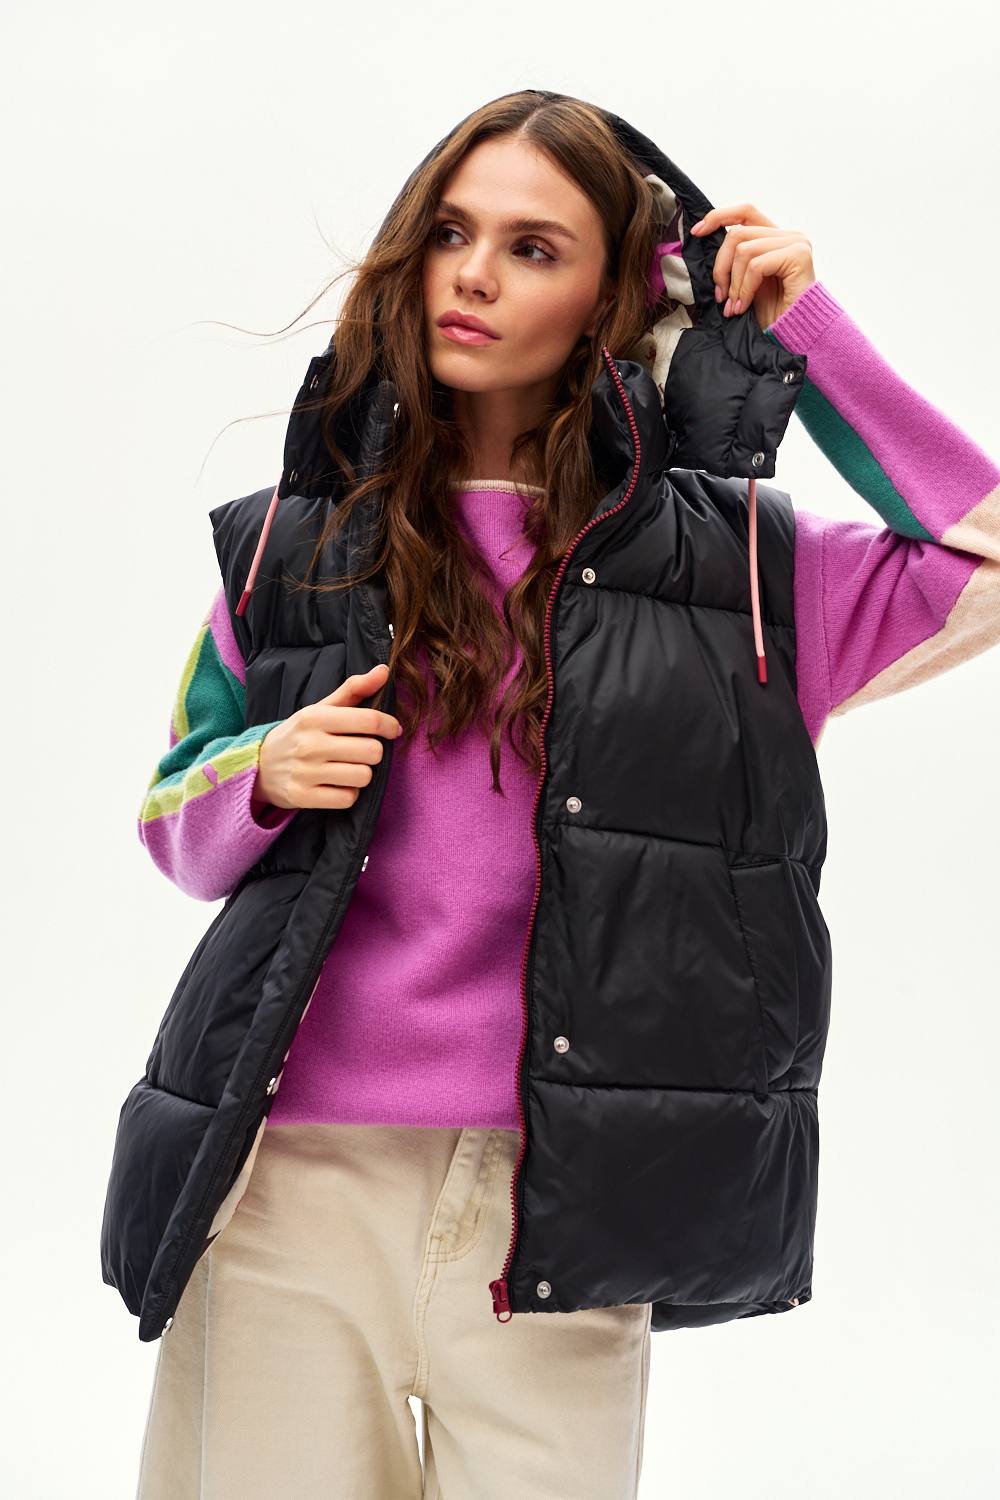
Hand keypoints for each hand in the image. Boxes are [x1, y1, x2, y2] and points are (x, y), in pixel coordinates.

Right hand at [253, 663, 402, 812]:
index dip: (389, 725)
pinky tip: (337, 785)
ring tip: (349, 768)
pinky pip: (348, 799)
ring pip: (363, 776)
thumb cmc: (299, 734)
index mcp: (315, 717)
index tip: (392, 729)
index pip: (369, 720)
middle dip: (374, 752)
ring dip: (362, 774)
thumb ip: (353, 689)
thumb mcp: (321, 708)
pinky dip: (349, 793)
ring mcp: (305, 772)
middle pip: (372, 751)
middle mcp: (309, 744)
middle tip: (362, 751)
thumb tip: (384, 670)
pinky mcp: (302, 797)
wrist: (258, 765)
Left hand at [689, 203, 815, 331]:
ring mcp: (796, 243)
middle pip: (738, 233)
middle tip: (721, 296)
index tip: (697, 232)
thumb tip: (706, 239)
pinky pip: (756, 266)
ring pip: (744, 250)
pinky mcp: (798, 256)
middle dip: (721, 267)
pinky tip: (744, 306)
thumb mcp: (747, 281)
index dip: (719, 217)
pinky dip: (744, 289)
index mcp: (776, 237)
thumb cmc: (772, 313)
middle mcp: (789, 235)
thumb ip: (736, 259)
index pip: (745, 212)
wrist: (795, 334)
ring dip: (733, 283)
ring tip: (734, 306)